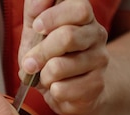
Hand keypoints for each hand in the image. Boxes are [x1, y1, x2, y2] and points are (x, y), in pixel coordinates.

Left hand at [19, 0, 108, 114]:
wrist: (71, 89)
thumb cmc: (51, 56)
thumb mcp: (36, 31)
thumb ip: (35, 10)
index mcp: (84, 17)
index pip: (80, 8)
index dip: (53, 17)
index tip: (37, 27)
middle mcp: (97, 36)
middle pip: (68, 37)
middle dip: (40, 52)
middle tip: (29, 63)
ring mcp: (99, 61)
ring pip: (60, 67)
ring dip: (44, 75)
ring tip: (46, 76)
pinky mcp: (96, 86)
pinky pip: (62, 90)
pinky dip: (52, 91)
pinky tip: (57, 88)